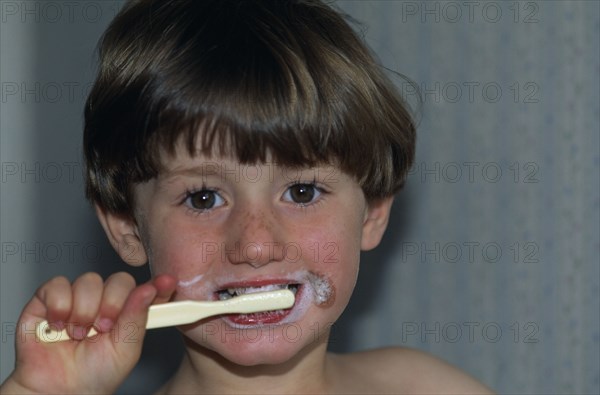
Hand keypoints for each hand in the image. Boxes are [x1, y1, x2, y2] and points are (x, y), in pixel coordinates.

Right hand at [0, 272, 176, 393]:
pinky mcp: (46, 299)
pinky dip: (59, 306)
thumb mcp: (126, 349)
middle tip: (103, 328)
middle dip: (113, 304)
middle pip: (118, 280)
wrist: (60, 392)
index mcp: (127, 311)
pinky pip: (56, 285)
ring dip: (84, 310)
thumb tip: (150, 288)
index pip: (145, 288)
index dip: (158, 285)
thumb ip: (137, 317)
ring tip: (79, 334)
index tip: (168, 282)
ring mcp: (77, 297)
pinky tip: (58, 326)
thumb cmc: (95, 374)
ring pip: (89, 280)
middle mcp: (104, 300)